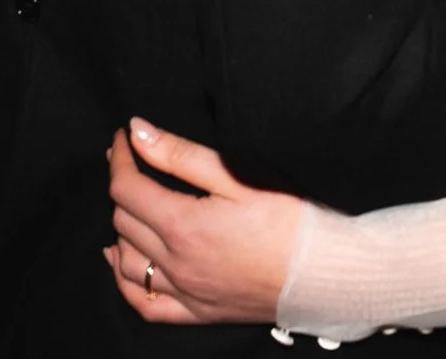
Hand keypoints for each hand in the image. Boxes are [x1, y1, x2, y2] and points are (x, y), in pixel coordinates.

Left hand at [107, 119, 307, 325]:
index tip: (122, 138)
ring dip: (121, 231)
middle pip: (124, 221)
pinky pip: (145, 304)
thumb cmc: (290, 220)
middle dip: (123, 186)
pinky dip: (124, 283)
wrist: (325, 272)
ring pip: (127, 263)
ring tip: (129, 206)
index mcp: (182, 225)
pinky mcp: (198, 313)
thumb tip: (138, 132)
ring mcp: (185, 292)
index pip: (127, 188)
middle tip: (133, 162)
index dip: (120, 158)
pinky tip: (121, 263)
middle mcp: (175, 263)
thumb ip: (181, 155)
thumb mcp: (236, 176)